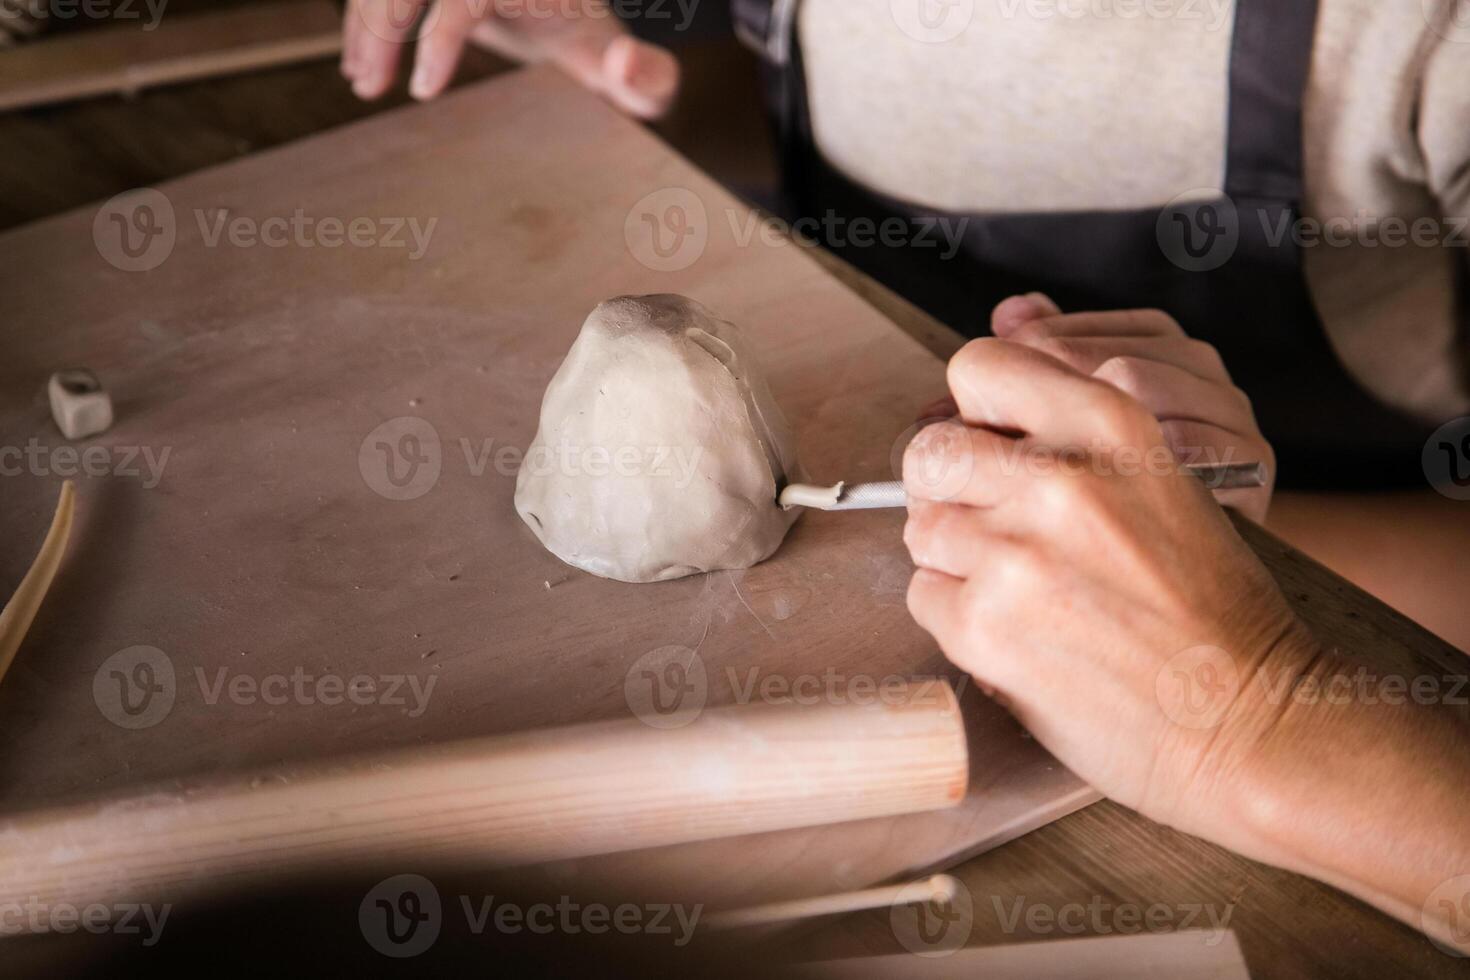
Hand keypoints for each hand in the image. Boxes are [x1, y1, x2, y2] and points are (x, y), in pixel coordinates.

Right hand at [342, 0, 679, 115]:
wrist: (580, 23)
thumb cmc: (608, 56)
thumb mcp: (640, 78)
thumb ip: (651, 81)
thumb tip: (625, 61)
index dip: (441, 36)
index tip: (424, 89)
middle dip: (383, 26)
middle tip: (371, 87)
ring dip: (366, 23)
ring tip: (361, 80)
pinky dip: (365, 15)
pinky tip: (359, 59)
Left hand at [902, 337, 1317, 843]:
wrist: (1248, 718)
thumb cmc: (1208, 608)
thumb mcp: (1163, 482)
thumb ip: (1074, 438)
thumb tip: (985, 390)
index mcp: (1109, 426)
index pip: (980, 366)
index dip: (975, 411)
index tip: (991, 445)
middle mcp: (1058, 478)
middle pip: (930, 450)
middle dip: (945, 487)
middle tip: (987, 526)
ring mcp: (1015, 553)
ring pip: (921, 527)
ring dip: (953, 559)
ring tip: (1019, 591)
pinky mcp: (984, 626)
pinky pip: (924, 597)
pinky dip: (958, 619)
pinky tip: (1019, 635)